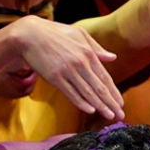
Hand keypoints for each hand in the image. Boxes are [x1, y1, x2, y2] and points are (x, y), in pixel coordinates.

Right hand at [9, 17, 125, 119]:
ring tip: (110, 116)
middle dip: (111, 103)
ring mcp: (68, 71)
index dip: (114, 92)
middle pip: (99, 87)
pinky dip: (81, 102)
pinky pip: (70, 92)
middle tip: (121, 115)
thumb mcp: (78, 34)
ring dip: (100, 106)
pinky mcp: (54, 77)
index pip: (105, 77)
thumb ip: (96, 48)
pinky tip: (91, 110)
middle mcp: (81, 63)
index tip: (121, 104)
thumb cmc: (54, 33)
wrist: (29, 34)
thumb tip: (112, 57)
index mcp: (88, 53)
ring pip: (87, 92)